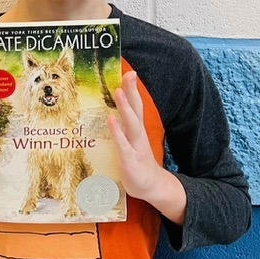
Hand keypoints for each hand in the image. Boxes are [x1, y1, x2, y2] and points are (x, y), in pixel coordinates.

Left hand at [107, 71, 185, 224]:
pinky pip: (122, 145)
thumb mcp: (129, 142)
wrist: (151, 187)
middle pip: (136, 109)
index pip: (135, 105)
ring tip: (118, 92)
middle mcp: (137, 135)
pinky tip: (111, 121)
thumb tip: (107, 113)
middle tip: (128, 73)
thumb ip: (121, 128)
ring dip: (125, 107)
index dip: (132, 89)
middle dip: (132, 91)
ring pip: (131, 124)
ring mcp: (135, 147)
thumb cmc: (136, 162)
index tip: (129, 71)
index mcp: (136, 129)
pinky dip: (117, 132)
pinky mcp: (130, 161)